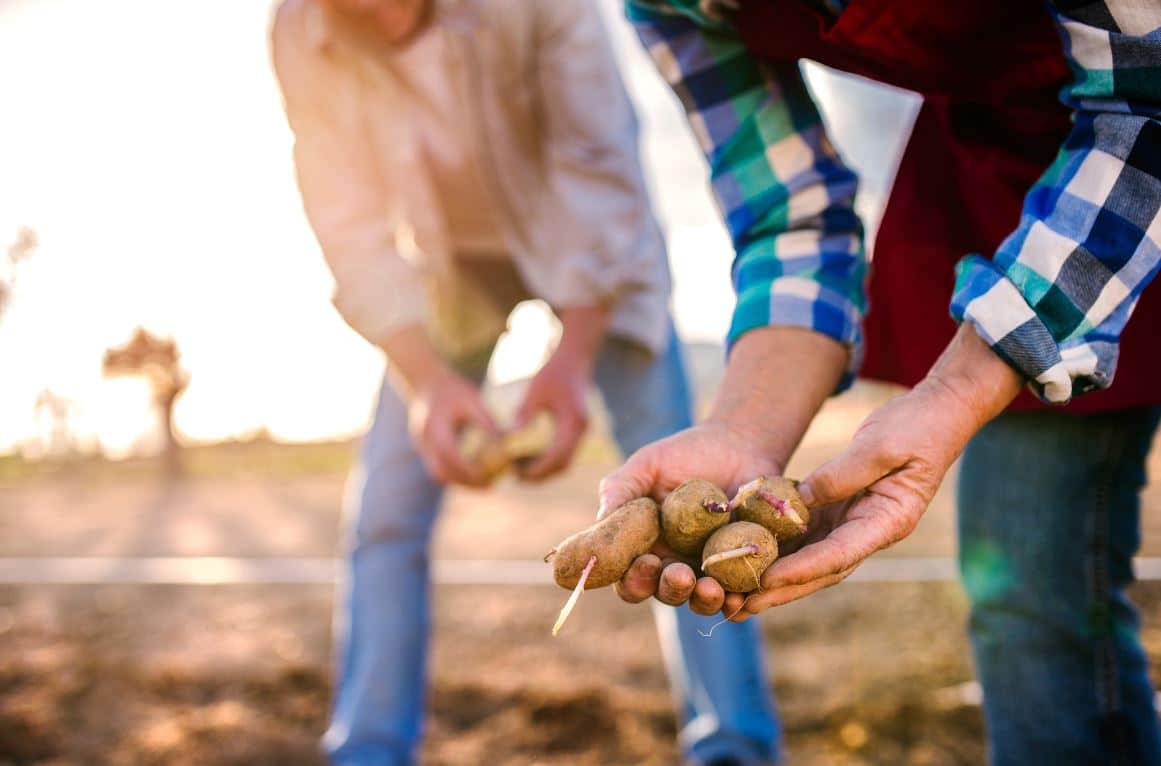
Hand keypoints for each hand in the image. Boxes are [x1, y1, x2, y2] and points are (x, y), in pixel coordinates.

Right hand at [408, 371, 498, 486]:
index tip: (491, 475)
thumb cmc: (454, 389)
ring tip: (485, 482)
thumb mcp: (474, 400)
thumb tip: (507, 442)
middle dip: (466, 482)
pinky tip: (474, 472)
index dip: (470, 470)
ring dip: (460, 482)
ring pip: (439, 475)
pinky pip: (438, 468)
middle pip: (442, 473)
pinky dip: (455, 474)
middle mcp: (424, 441)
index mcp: (435, 428)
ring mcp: (422, 447)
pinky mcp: (425, 449)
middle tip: (491, 485)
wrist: (427, 382)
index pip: (451, 456)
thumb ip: (488, 422)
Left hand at [512, 351, 589, 480]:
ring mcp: (581, 433)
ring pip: (564, 462)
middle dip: (541, 475)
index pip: (558, 454)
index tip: (518, 475)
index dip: (539, 468)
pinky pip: (563, 454)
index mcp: (574, 421)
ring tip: (518, 469)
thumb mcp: (536, 390)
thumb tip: (510, 436)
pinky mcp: (576, 432)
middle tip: (515, 477)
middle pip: (563, 464)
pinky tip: (526, 458)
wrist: (574, 361)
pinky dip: (546, 460)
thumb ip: (525, 413)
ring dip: (543, 470)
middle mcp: (581, 431)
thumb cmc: (553, 373)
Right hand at [598, 422, 784, 614]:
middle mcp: (673, 563)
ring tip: (711, 588)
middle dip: (671, 590)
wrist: (740, 444)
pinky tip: (740, 595)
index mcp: (645, 546)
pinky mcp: (742, 568)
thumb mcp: (648, 465)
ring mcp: (708, 569)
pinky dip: (737, 601)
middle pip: (665, 594)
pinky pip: (738, 595)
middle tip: (680, 574)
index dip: (633, 579)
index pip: (630, 578)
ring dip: (703, 601)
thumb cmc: (686, 453)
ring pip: (700, 600)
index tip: (646, 560)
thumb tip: (600, 520)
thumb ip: (620, 489)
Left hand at [720, 325, 1022, 619]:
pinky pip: (807, 535)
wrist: (936, 415)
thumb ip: (842, 474)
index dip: (801, 569)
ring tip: (736, 593)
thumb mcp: (880, 445)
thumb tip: (799, 498)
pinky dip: (781, 548)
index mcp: (888, 522)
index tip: (766, 580)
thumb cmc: (916, 428)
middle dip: (782, 589)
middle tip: (741, 606)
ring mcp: (855, 523)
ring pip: (811, 559)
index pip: (839, 555)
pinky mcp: (841, 510)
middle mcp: (870, 531)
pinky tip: (748, 555)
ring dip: (777, 577)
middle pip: (821, 570)